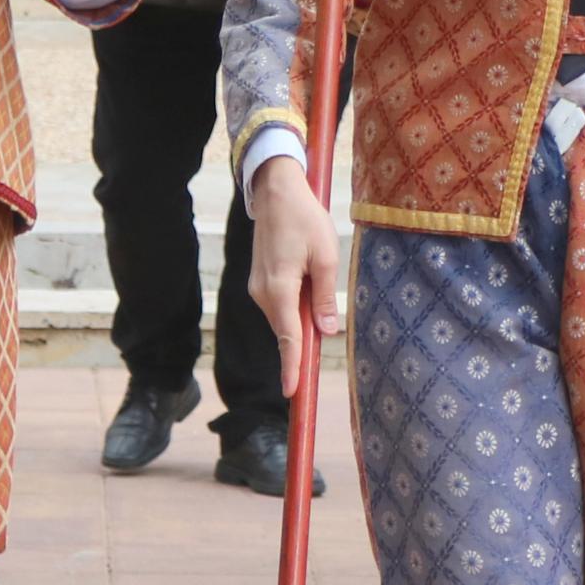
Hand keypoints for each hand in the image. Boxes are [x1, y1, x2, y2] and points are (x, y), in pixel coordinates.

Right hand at [245, 154, 341, 390]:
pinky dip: (294, 306)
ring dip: (301, 317)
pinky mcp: (260, 282)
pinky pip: (280, 304)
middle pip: (286, 330)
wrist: (275, 192)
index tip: (292, 392)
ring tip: (317, 280)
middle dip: (304, 340)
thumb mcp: (325, 256)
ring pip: (284, 317)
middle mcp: (262, 293)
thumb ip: (324, 297)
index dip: (292, 366)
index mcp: (279, 288)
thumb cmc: (304, 219)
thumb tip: (326, 331)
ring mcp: (258, 288)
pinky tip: (307, 283)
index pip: (288, 337)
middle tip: (325, 335)